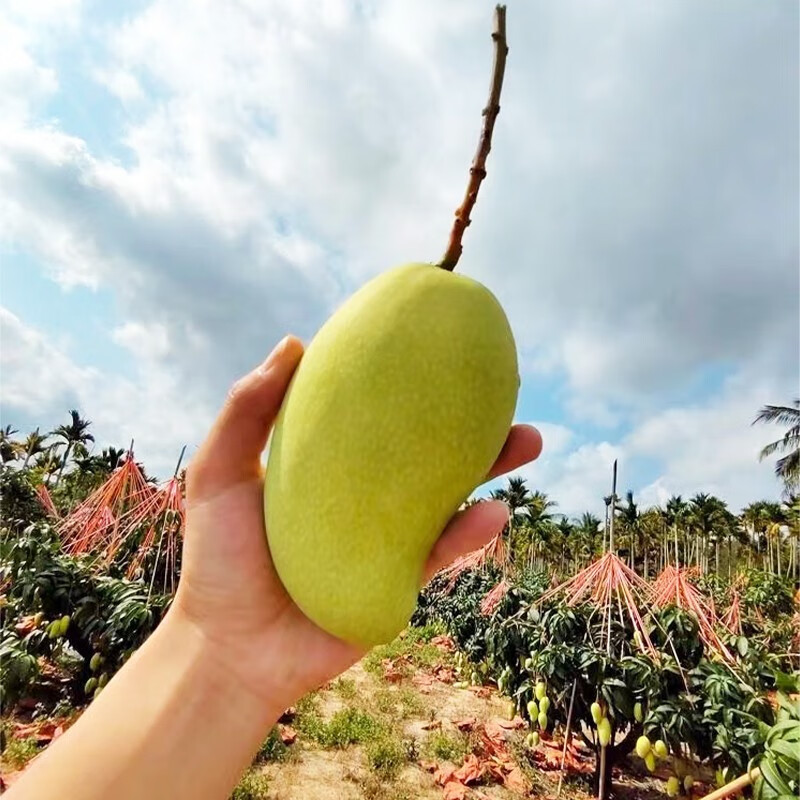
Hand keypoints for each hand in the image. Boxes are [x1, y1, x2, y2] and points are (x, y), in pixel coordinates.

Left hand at [171, 335, 541, 710]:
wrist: (233, 649)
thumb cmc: (219, 559)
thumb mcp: (220, 475)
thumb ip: (246, 410)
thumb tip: (295, 342)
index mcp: (329, 461)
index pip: (375, 410)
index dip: (407, 378)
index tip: (438, 344)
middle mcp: (365, 492)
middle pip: (426, 445)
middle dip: (469, 418)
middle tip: (505, 387)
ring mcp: (388, 534)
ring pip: (450, 492)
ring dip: (492, 467)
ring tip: (527, 440)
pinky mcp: (401, 577)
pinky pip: (443, 549)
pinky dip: (470, 531)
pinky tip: (494, 511)